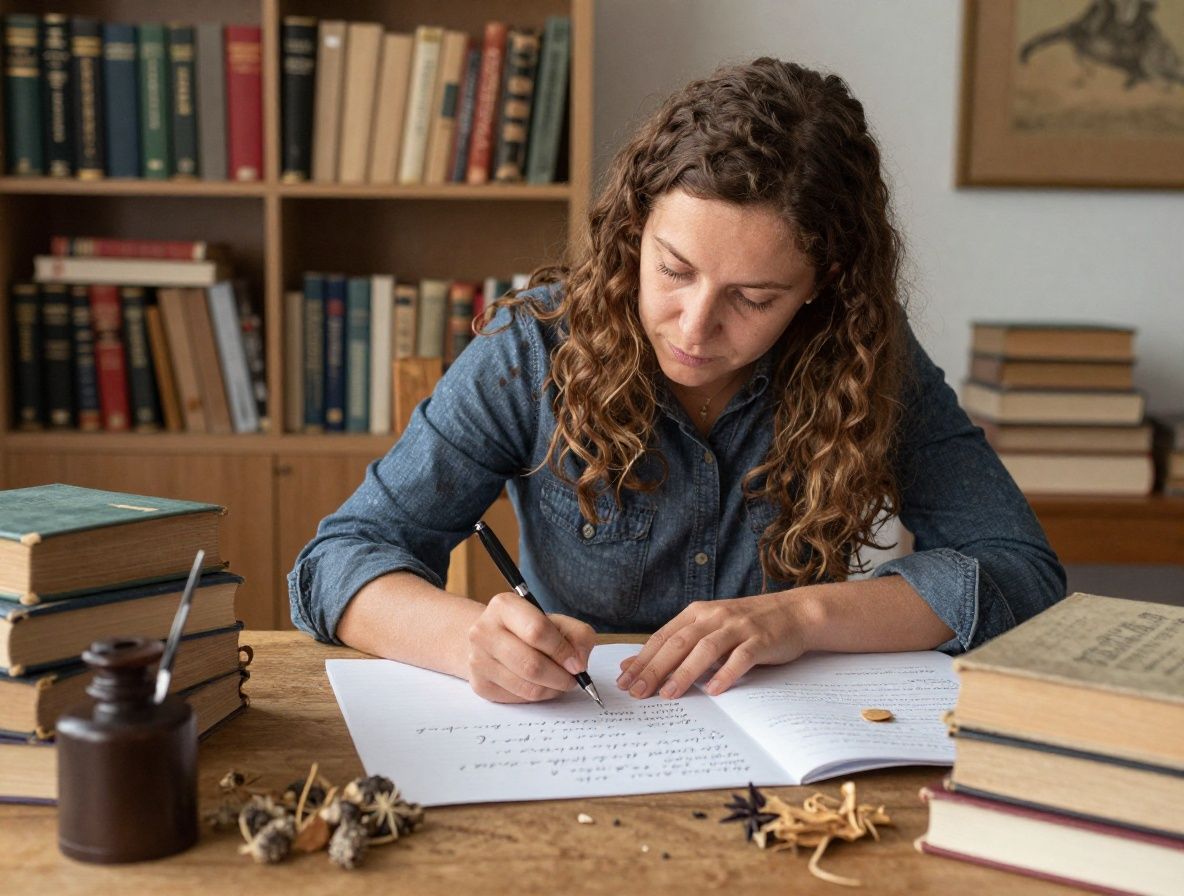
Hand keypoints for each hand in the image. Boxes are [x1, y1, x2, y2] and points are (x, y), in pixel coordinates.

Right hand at [466, 592, 596, 702]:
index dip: (562, 650)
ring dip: (552, 689)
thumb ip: (577, 635)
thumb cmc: (526, 629)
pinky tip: (541, 685)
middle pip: (531, 664)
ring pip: (526, 686)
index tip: (577, 663)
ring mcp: (478, 660)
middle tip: (573, 678)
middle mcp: (484, 631)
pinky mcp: (480, 684)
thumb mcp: (555, 621)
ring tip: (559, 682)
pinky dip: (537, 695)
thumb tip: (579, 663)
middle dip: (560, 676)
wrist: (489, 639)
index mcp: (504, 606)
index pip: (537, 630)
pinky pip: (518, 698)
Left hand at [616, 593, 811, 698]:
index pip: (663, 637)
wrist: (794, 612)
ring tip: (668, 694)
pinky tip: (713, 690)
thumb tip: (637, 663)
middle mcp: (714, 616)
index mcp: (697, 612)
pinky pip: (740, 658)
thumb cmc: (747, 624)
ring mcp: (738, 627)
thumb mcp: (710, 627)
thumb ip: (679, 642)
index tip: (624, 681)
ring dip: (684, 673)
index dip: (642, 659)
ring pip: (705, 650)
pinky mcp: (760, 640)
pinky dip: (725, 673)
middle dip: (654, 669)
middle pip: (678, 643)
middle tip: (637, 692)